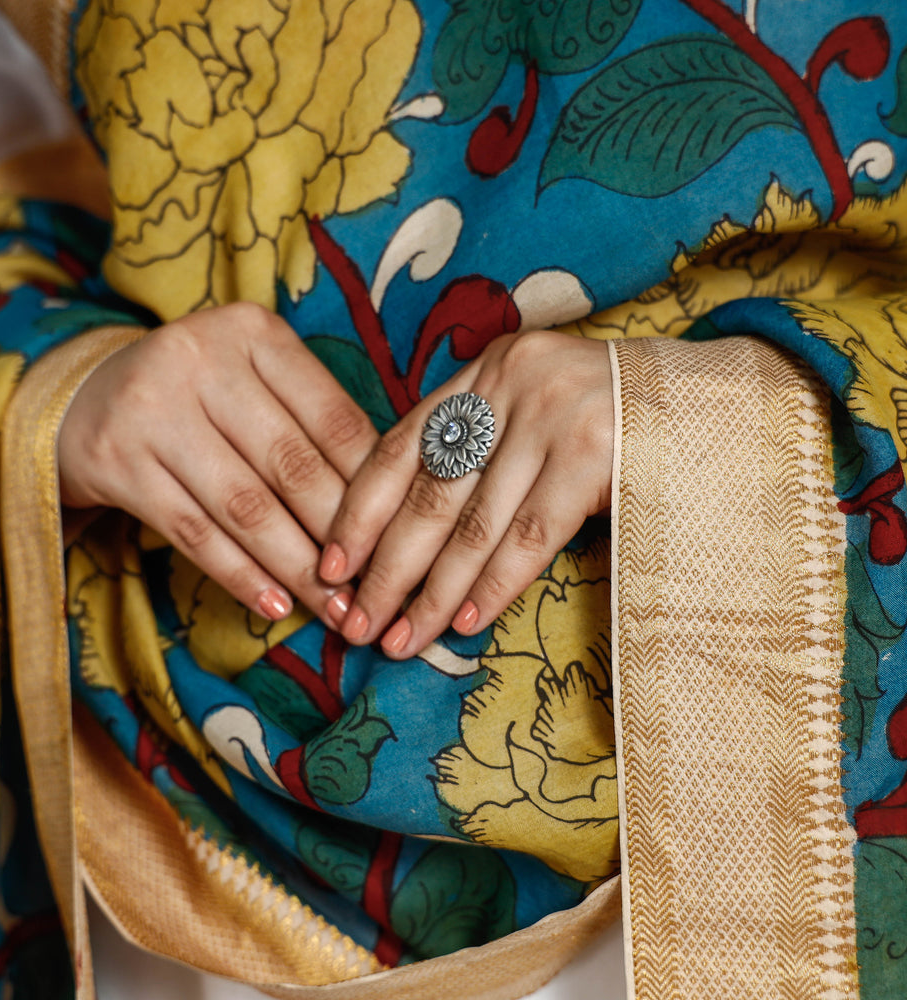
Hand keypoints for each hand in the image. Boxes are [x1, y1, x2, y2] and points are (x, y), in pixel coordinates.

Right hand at [58, 304, 377, 624]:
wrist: (82, 400)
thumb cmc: (198, 397)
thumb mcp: (254, 382)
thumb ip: (312, 423)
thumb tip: (384, 506)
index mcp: (253, 331)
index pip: (333, 418)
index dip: (371, 488)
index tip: (397, 539)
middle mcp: (200, 358)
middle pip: (292, 465)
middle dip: (340, 538)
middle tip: (373, 590)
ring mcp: (152, 409)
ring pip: (246, 506)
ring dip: (296, 568)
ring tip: (335, 609)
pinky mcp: (116, 461)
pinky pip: (195, 533)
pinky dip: (241, 575)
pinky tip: (275, 605)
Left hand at [319, 332, 613, 657]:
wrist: (725, 399)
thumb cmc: (622, 422)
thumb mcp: (540, 417)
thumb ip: (483, 451)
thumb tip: (412, 540)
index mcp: (486, 370)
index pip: (397, 446)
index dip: (357, 512)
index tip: (330, 566)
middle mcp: (510, 380)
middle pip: (426, 492)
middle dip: (386, 568)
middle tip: (356, 624)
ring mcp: (553, 410)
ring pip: (472, 522)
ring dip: (431, 592)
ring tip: (401, 641)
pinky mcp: (595, 449)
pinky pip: (528, 535)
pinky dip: (493, 585)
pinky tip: (465, 623)